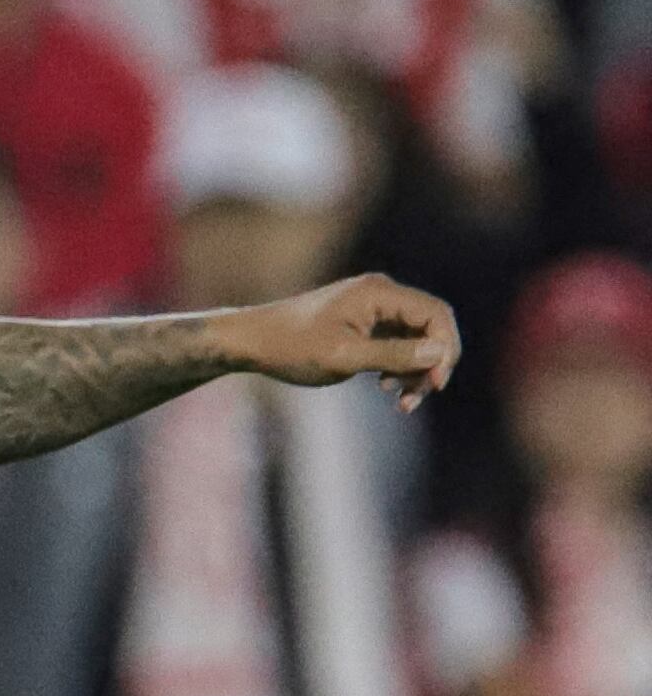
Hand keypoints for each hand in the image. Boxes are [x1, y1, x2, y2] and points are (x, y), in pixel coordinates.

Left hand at [224, 274, 461, 409]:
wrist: (250, 342)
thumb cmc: (291, 347)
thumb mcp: (344, 357)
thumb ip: (393, 355)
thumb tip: (439, 353)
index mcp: (379, 293)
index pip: (435, 314)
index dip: (445, 348)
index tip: (436, 383)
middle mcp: (380, 294)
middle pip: (429, 327)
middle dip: (429, 364)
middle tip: (415, 400)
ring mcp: (371, 308)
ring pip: (413, 338)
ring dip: (412, 370)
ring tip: (399, 402)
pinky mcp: (361, 323)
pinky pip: (394, 343)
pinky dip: (396, 366)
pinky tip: (384, 387)